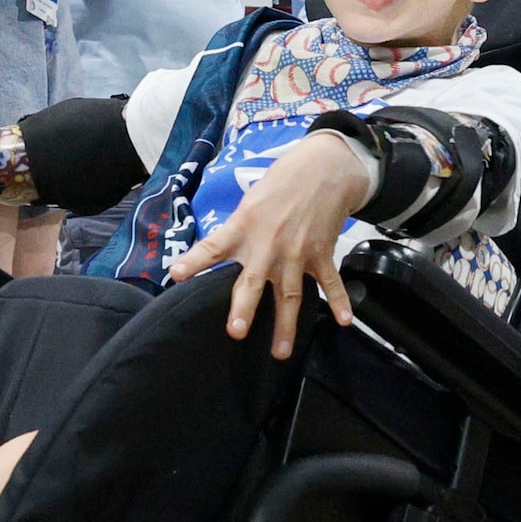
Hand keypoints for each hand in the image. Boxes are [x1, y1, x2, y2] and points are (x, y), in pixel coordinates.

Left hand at [168, 131, 368, 358]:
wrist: (324, 169)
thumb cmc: (281, 183)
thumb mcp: (250, 201)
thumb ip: (235, 232)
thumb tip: (218, 257)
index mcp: (244, 227)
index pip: (213, 247)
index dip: (194, 261)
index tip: (176, 275)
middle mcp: (269, 244)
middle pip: (253, 280)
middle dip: (245, 307)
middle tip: (236, 331)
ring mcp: (297, 252)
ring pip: (290, 295)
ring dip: (286, 325)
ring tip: (280, 352)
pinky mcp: (321, 254)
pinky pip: (330, 283)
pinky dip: (339, 302)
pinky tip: (344, 322)